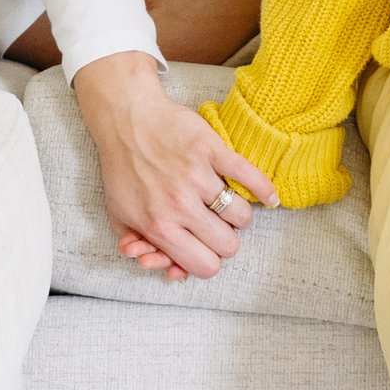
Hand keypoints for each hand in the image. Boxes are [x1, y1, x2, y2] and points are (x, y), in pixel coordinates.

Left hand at [72, 51, 278, 281]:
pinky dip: (265, 190)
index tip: (204, 249)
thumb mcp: (119, 214)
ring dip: (238, 215)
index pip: (204, 266)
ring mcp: (197, 176)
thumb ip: (141, 246)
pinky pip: (249, 176)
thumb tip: (172, 271)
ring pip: (242, 216)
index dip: (209, 262)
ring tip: (227, 206)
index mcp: (158, 226)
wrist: (125, 118)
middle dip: (225, 241)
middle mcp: (179, 205)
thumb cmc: (123, 168)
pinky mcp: (211, 149)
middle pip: (228, 246)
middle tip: (214, 227)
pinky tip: (270, 198)